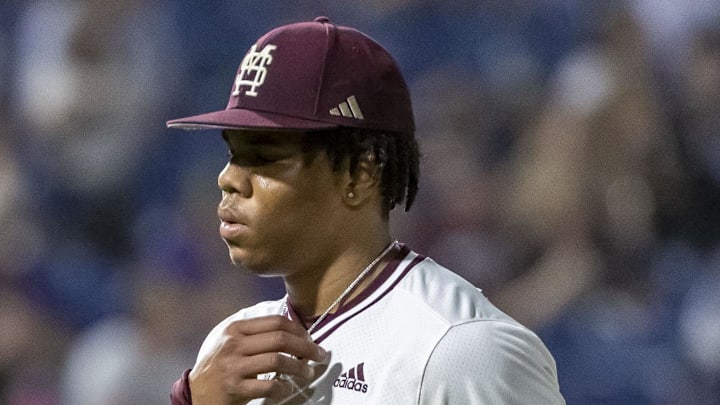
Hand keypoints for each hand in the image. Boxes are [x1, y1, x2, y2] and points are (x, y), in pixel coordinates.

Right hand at [188, 315, 326, 404]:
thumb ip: (255, 333)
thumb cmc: (219, 366)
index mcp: (235, 329)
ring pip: (277, 360)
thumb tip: (292, 330)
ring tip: (308, 373)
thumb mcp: (231, 342)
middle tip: (319, 355)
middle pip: (280, 339)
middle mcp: (233, 344)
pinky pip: (268, 385)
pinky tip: (287, 388)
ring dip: (299, 367)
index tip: (310, 339)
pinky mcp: (234, 388)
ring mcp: (233, 366)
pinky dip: (283, 387)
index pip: (275, 322)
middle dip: (306, 347)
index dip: (298, 329)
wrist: (195, 393)